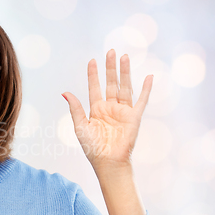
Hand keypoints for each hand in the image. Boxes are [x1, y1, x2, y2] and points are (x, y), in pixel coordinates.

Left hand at [62, 49, 152, 170]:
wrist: (108, 162)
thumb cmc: (93, 147)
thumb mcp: (80, 126)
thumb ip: (75, 108)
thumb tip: (64, 92)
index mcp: (96, 110)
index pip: (95, 87)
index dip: (93, 74)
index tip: (92, 60)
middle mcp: (110, 108)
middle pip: (111, 83)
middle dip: (110, 68)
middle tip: (110, 51)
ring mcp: (123, 112)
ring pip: (124, 87)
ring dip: (125, 72)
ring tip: (124, 57)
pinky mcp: (134, 117)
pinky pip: (141, 101)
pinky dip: (146, 89)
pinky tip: (149, 77)